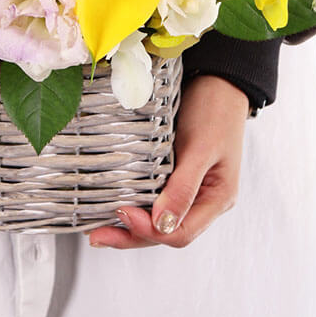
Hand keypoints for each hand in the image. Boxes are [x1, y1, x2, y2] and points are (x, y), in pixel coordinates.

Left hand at [87, 74, 248, 248]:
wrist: (218, 80)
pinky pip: (152, 199)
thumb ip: (183, 187)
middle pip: (164, 233)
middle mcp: (202, 200)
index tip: (122, 212)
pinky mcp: (173, 175)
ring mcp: (187, 189)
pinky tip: (114, 206)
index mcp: (217, 199)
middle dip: (130, 236)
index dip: (149, 229)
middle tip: (97, 235)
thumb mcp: (201, 147)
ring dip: (128, 227)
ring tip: (99, 229)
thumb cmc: (216, 109)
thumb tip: (161, 224)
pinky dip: (135, 205)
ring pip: (156, 220)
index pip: (180, 233)